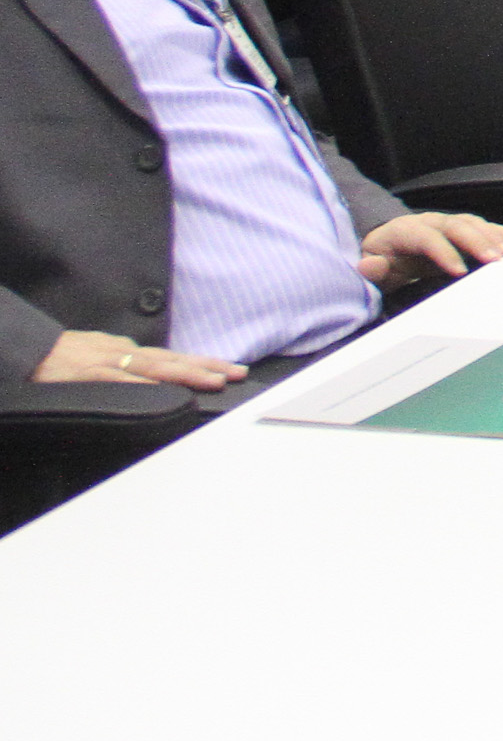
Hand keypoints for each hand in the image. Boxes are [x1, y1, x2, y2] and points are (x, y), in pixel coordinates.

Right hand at [32, 329, 242, 388]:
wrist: (26, 350)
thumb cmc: (60, 356)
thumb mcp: (99, 354)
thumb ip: (124, 363)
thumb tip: (149, 374)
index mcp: (127, 351)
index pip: (173, 357)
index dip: (203, 363)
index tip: (231, 370)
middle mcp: (123, 353)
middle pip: (173, 359)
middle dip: (208, 366)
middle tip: (238, 373)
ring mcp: (106, 362)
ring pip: (154, 367)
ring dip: (186, 373)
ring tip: (214, 380)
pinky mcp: (86, 374)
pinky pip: (117, 379)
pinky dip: (140, 384)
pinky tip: (161, 390)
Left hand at [357, 211, 502, 287]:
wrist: (384, 246)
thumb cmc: (379, 258)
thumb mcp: (367, 265)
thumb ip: (370, 268)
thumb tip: (373, 264)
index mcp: (404, 230)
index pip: (427, 237)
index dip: (444, 253)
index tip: (459, 272)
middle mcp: (429, 221)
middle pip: (456, 226)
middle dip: (478, 242)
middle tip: (495, 260)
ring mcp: (447, 223)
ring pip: (473, 224)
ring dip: (494, 237)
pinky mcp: (460, 230)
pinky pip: (483, 227)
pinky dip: (501, 233)